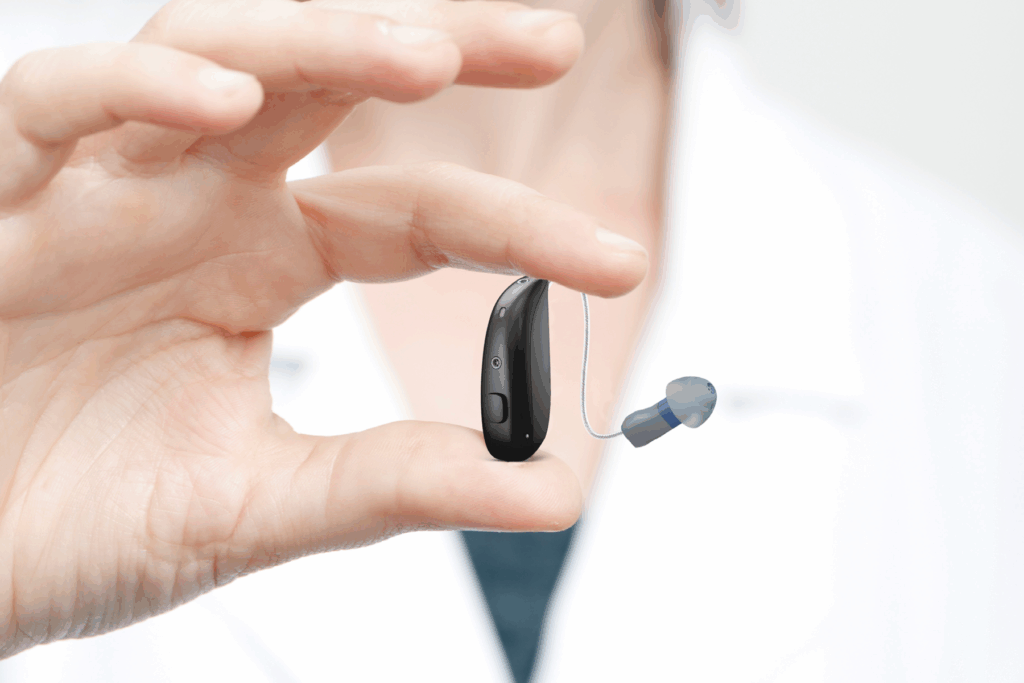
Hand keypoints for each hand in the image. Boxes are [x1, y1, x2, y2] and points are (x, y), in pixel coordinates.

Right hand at [0, 0, 646, 657]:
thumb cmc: (71, 522)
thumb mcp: (257, 505)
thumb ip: (392, 483)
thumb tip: (549, 486)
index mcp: (263, 265)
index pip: (415, 217)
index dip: (517, 228)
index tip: (617, 260)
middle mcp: (195, 203)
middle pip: (332, 85)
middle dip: (439, 47)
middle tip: (553, 41)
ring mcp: (98, 187)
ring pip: (213, 57)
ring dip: (317, 42)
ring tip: (424, 55)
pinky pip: (55, 106)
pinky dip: (134, 91)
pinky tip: (219, 103)